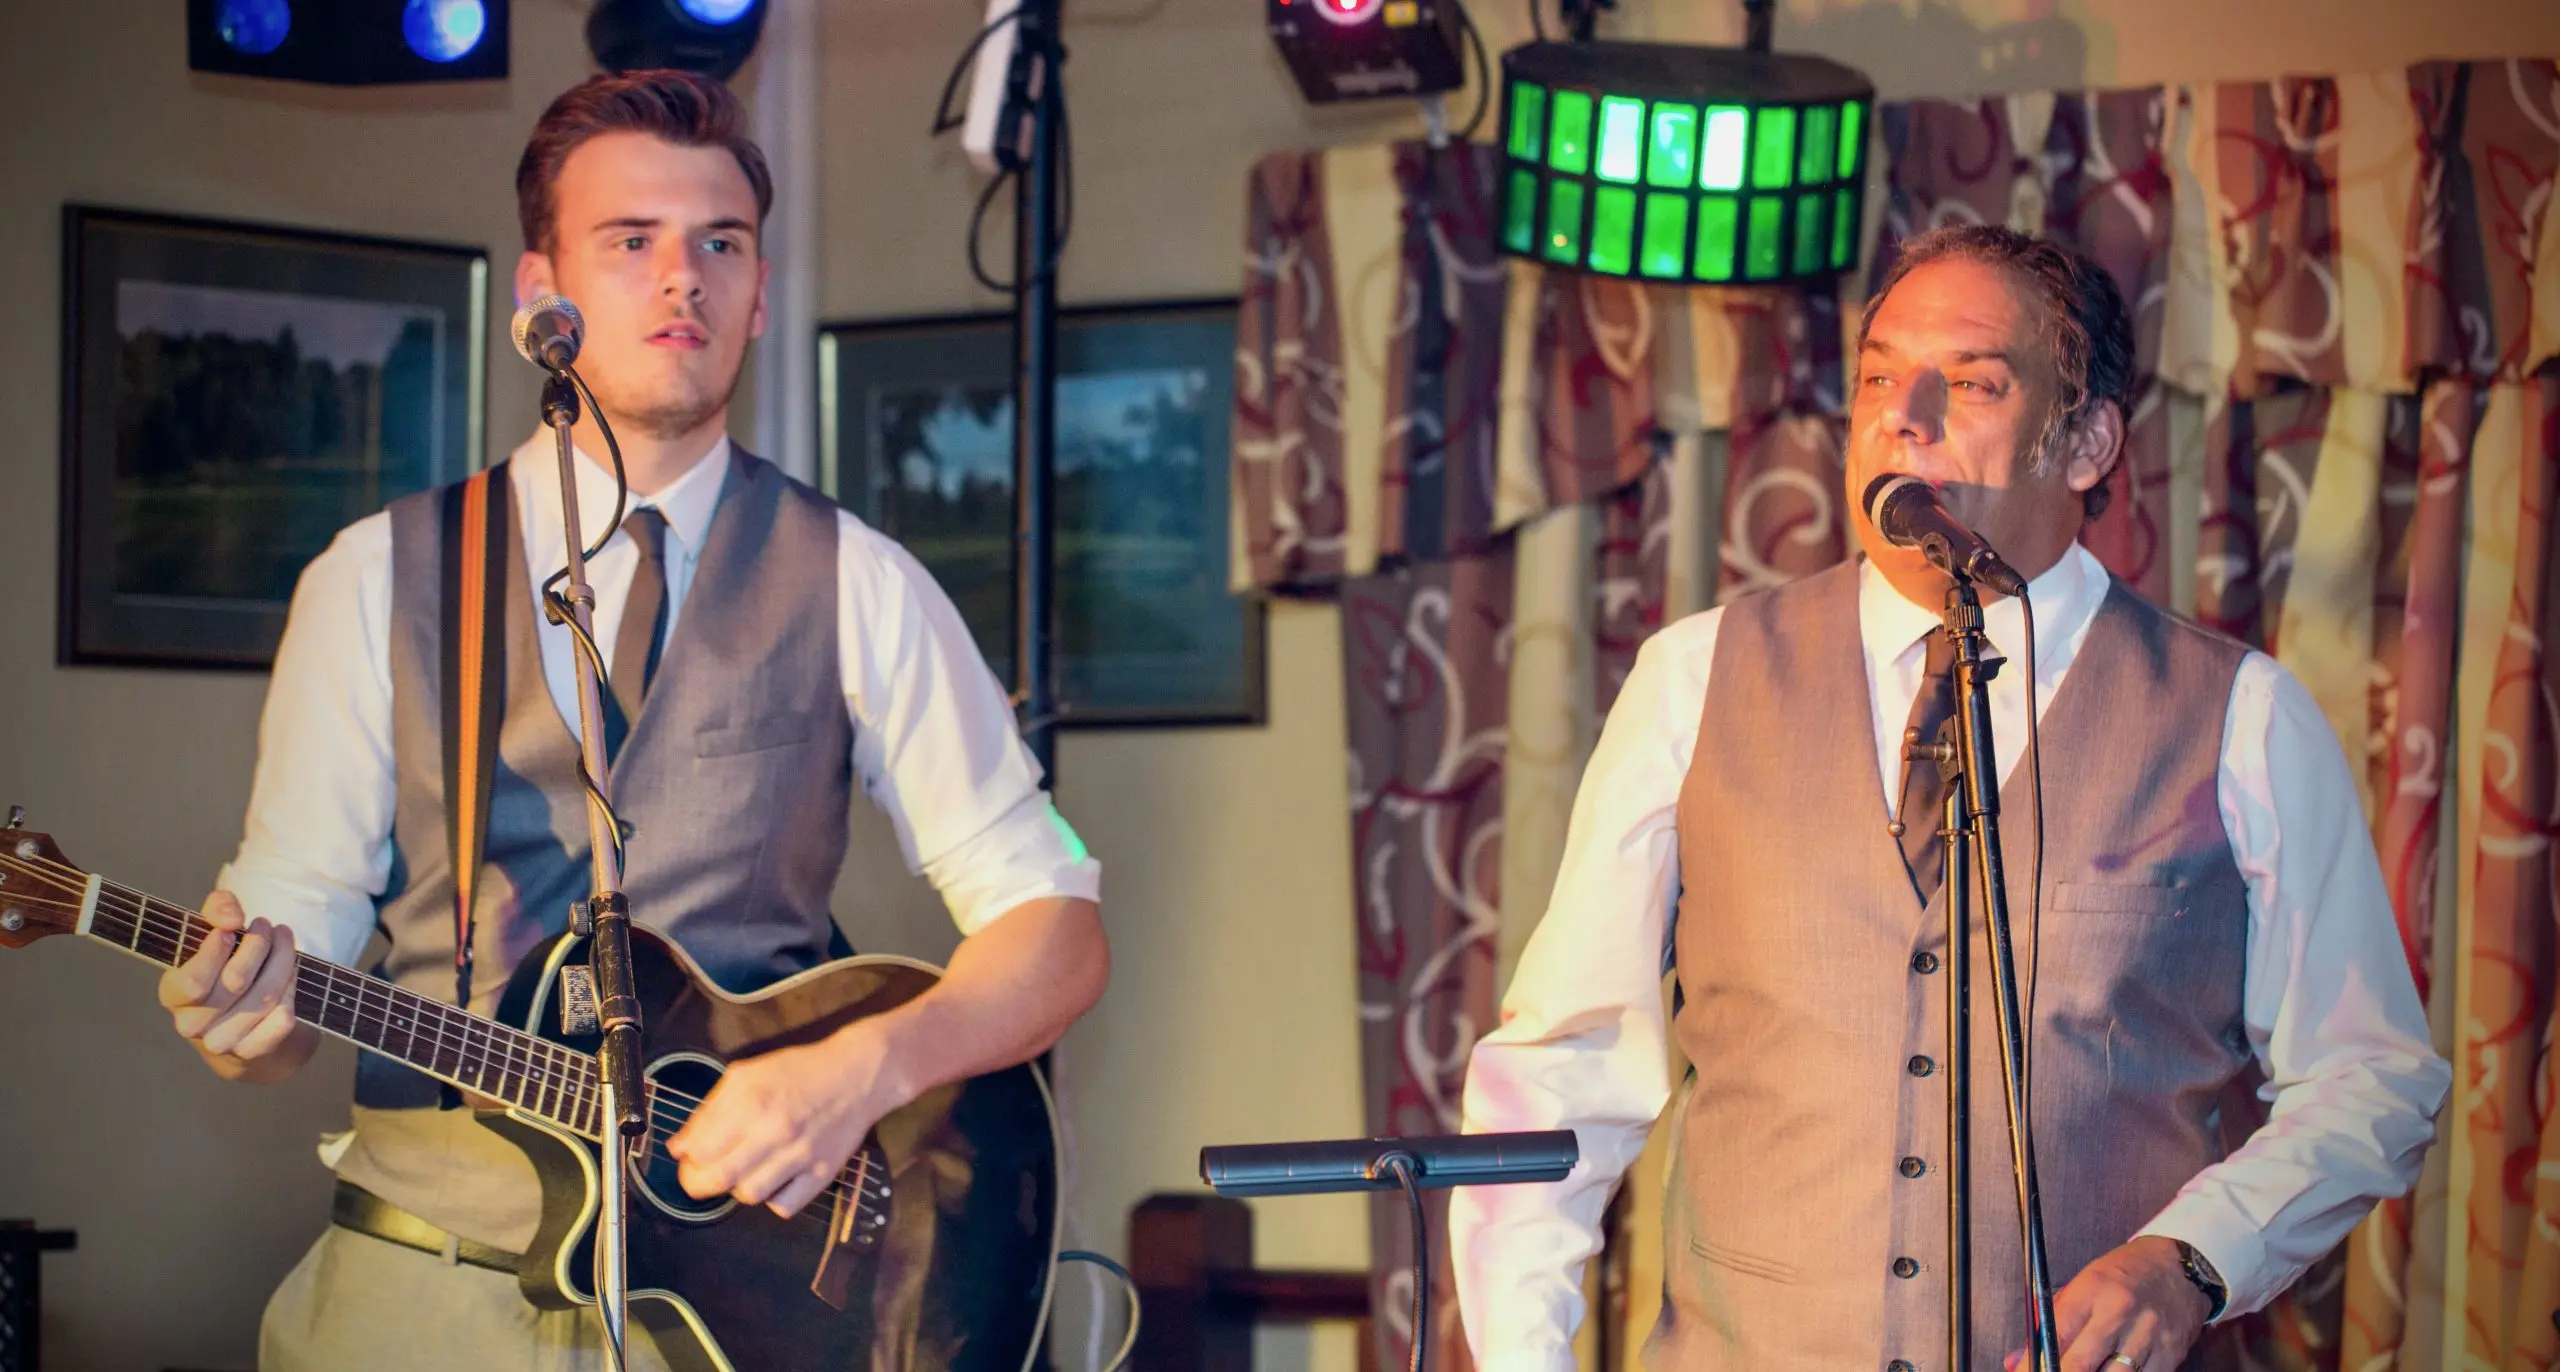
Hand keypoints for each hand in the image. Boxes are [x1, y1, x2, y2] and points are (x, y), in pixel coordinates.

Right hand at [157, 891, 318, 1082]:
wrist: (243, 1020)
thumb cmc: (224, 967)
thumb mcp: (213, 932)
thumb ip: (216, 910)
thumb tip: (231, 918)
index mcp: (173, 994)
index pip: (193, 981)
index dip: (216, 951)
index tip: (234, 928)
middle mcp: (192, 1024)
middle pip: (236, 982)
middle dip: (259, 944)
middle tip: (268, 926)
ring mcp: (222, 1042)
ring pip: (264, 997)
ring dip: (283, 962)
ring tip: (285, 940)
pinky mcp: (253, 1051)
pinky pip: (281, 1020)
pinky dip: (291, 992)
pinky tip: (290, 976)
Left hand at [666, 1026, 905, 1218]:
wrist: (856, 1075)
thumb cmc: (800, 1072)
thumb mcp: (747, 1075)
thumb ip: (710, 1110)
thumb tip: (680, 1146)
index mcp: (752, 1101)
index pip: (700, 1148)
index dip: (687, 1157)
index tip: (688, 1156)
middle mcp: (775, 1131)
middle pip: (719, 1178)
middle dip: (698, 1183)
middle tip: (699, 1178)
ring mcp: (801, 1155)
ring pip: (750, 1195)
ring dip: (737, 1189)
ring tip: (740, 1174)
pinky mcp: (822, 1174)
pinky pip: (785, 1206)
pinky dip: (773, 1200)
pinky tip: (773, 1182)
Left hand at [2005, 1236, 2210, 1371]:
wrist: (2179, 1268)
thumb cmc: (2125, 1273)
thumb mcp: (2082, 1284)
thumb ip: (2049, 1321)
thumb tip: (2017, 1359)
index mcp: (2092, 1291)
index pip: (2054, 1335)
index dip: (2034, 1363)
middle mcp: (2120, 1314)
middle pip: (2080, 1365)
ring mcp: (2147, 1336)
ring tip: (2082, 1370)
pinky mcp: (2169, 1355)